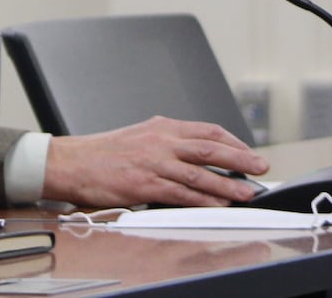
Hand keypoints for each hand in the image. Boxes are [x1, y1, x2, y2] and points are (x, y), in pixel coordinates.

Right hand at [42, 115, 269, 207]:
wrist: (71, 162)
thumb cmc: (102, 153)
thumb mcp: (139, 136)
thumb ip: (167, 142)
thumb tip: (196, 155)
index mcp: (161, 127)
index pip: (207, 131)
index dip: (233, 142)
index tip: (249, 152)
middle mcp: (160, 141)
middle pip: (210, 149)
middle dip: (241, 159)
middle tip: (261, 167)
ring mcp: (154, 162)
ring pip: (200, 173)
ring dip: (228, 184)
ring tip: (249, 192)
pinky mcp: (145, 184)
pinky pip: (181, 192)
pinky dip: (203, 198)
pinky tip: (218, 203)